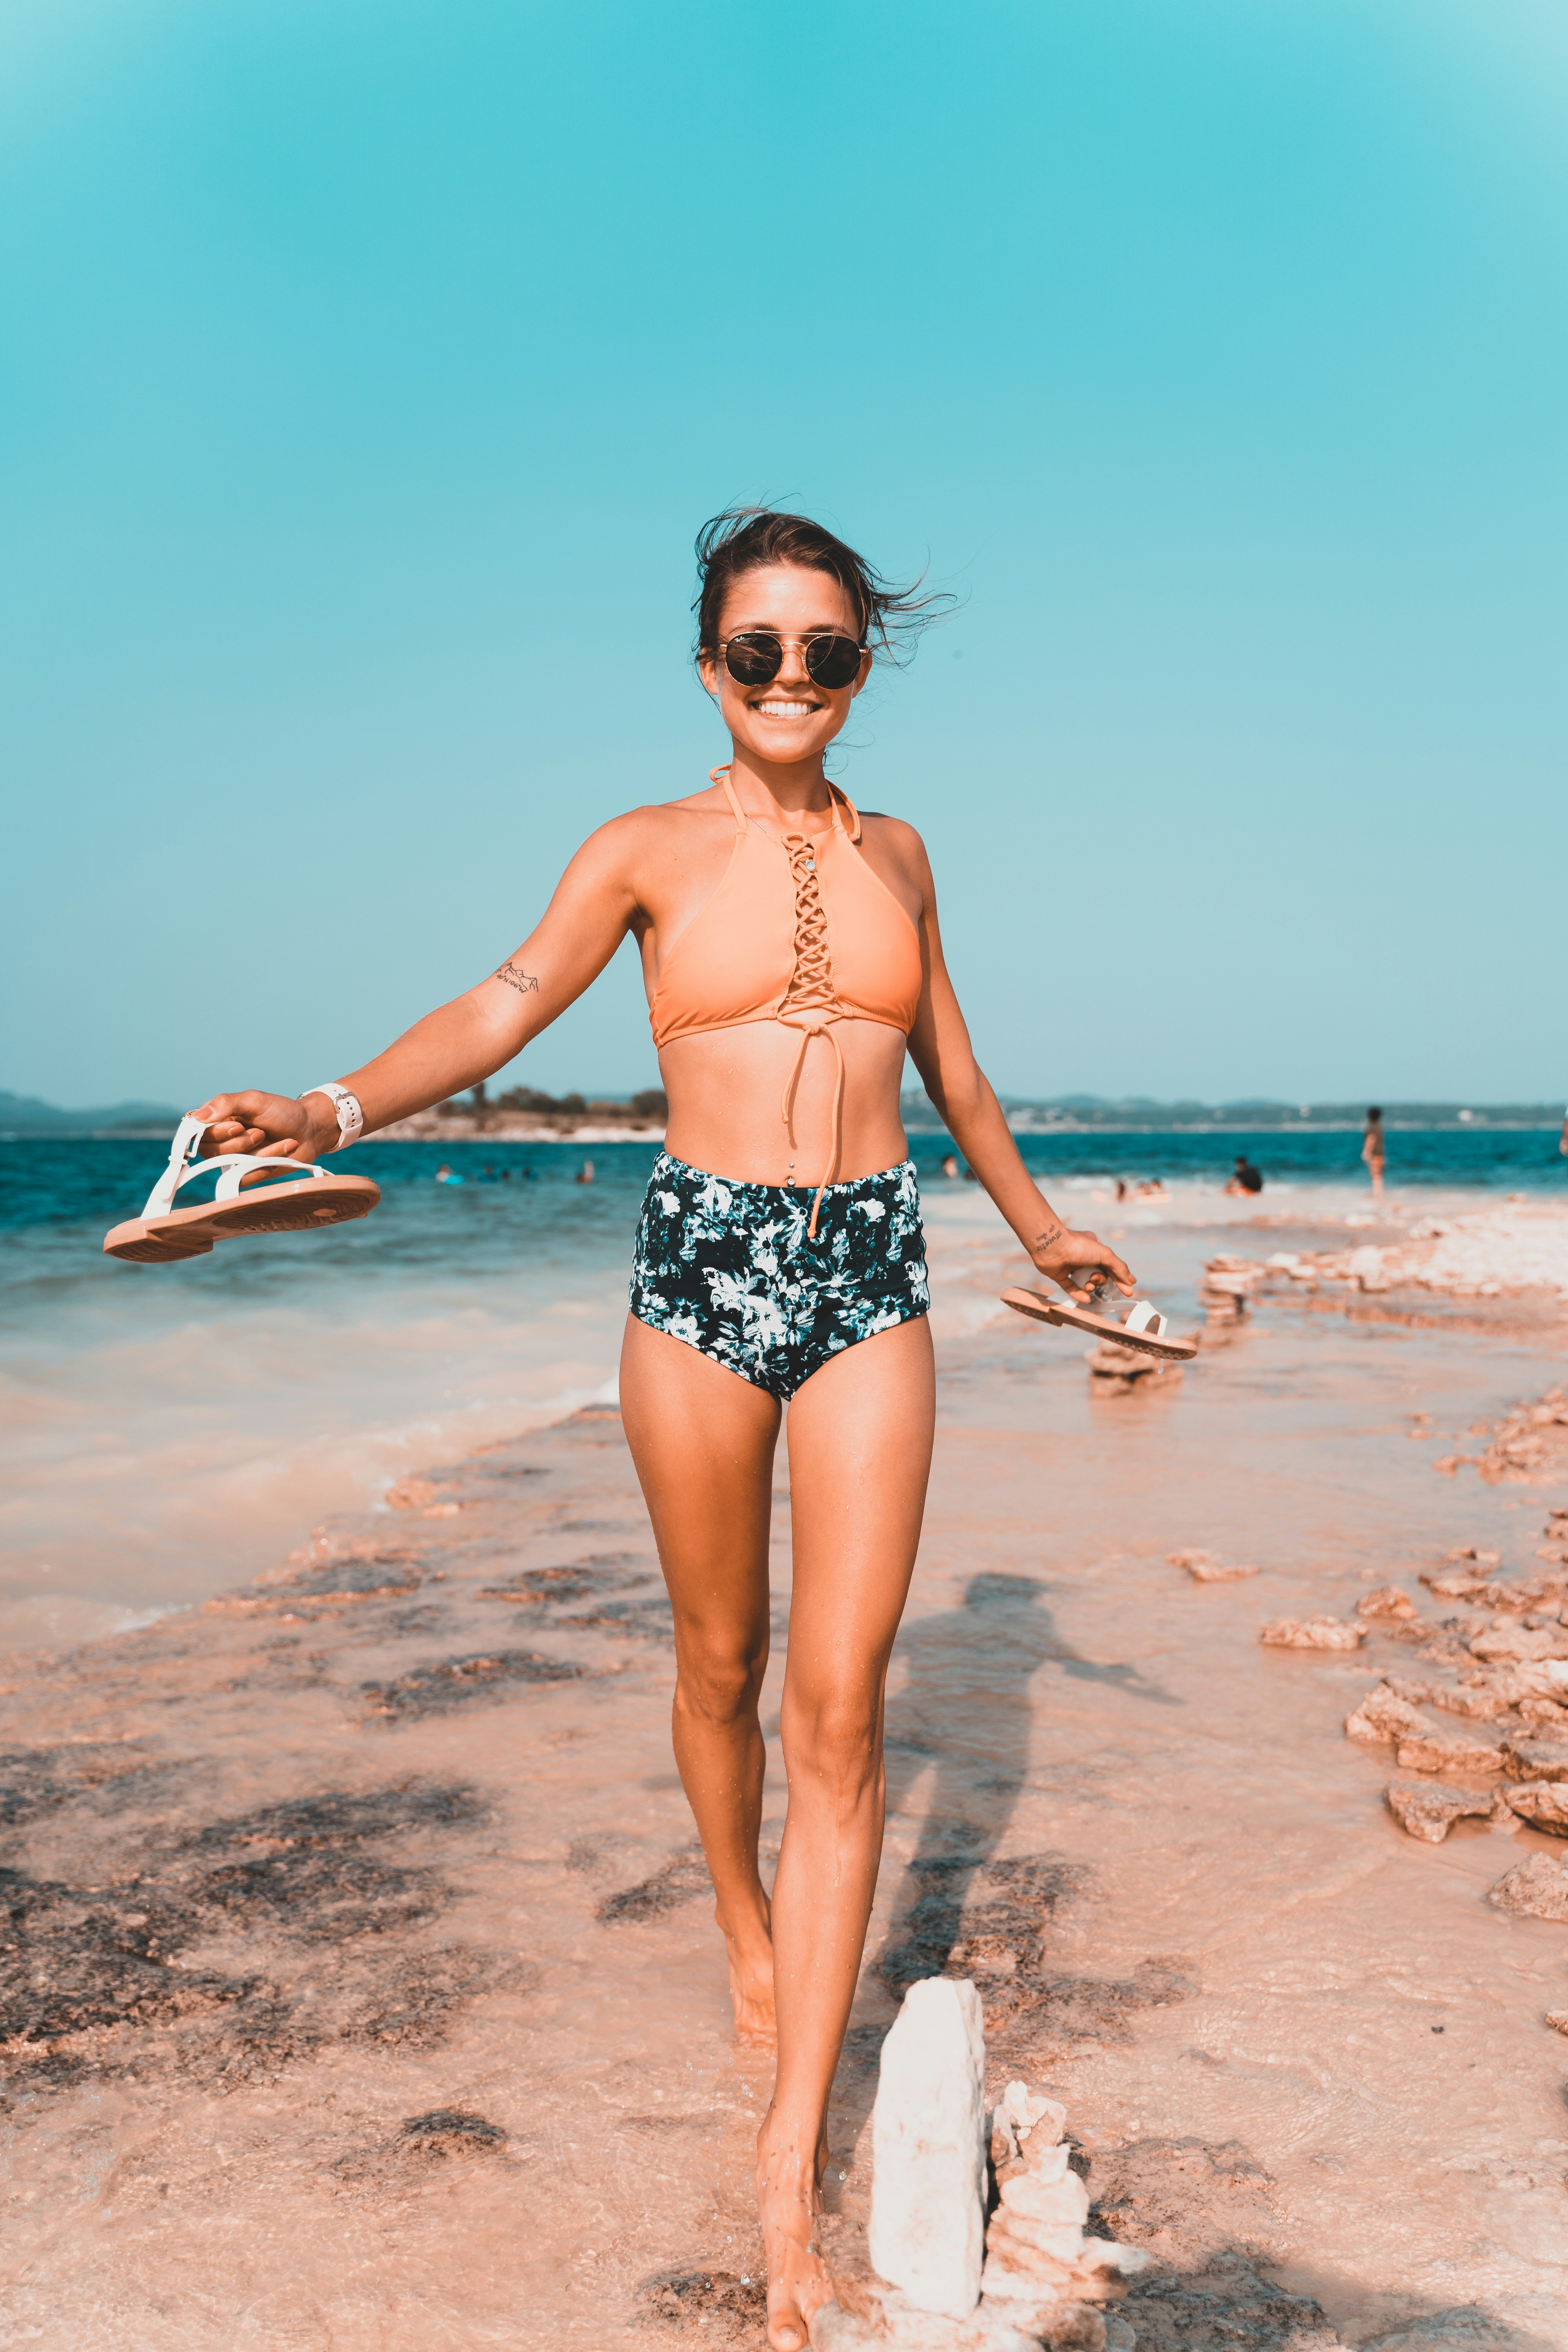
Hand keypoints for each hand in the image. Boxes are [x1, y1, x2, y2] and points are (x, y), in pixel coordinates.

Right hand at [190, 1090, 333, 1163]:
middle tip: (259, 1131)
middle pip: (210, 1151)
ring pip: (228, 1164)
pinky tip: (283, 1148)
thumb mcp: (253, 1100)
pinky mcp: (247, 1174)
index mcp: (216, 1120)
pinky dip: (267, 1163)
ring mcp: (233, 1159)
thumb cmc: (281, 1111)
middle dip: (238, 1142)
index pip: (197, 1132)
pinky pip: (245, 1177)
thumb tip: (196, 1117)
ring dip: (256, 1152)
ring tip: (270, 1137)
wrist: (309, 1129)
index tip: (237, 1125)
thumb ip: (225, 1104)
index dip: (215, 1133)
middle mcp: (220, 1141)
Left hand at [1030, 1222, 1134, 1303]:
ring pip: (1085, 1282)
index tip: (1128, 1291)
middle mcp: (1083, 1256)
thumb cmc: (1079, 1246)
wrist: (1052, 1246)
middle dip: (1100, 1281)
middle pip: (1099, 1275)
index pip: (1111, 1266)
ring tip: (1087, 1285)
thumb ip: (1119, 1268)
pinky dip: (1078, 1294)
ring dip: (1089, 1287)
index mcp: (1095, 1248)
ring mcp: (1071, 1266)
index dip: (1120, 1278)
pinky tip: (1085, 1298)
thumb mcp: (1105, 1255)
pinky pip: (1071, 1288)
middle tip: (1095, 1279)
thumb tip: (1131, 1281)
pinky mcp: (1060, 1275)